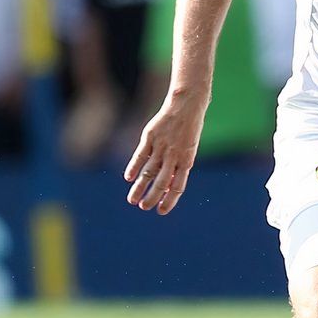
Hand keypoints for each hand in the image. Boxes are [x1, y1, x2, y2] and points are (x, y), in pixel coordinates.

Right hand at [124, 96, 205, 214]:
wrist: (187, 105)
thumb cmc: (188, 129)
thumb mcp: (188, 149)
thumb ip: (178, 166)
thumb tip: (167, 185)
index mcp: (187, 160)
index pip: (178, 186)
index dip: (169, 200)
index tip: (161, 211)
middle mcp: (174, 156)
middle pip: (162, 182)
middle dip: (152, 197)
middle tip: (144, 207)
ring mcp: (162, 146)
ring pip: (149, 172)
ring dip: (140, 187)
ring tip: (132, 200)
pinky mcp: (150, 137)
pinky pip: (141, 155)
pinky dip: (134, 167)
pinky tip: (128, 178)